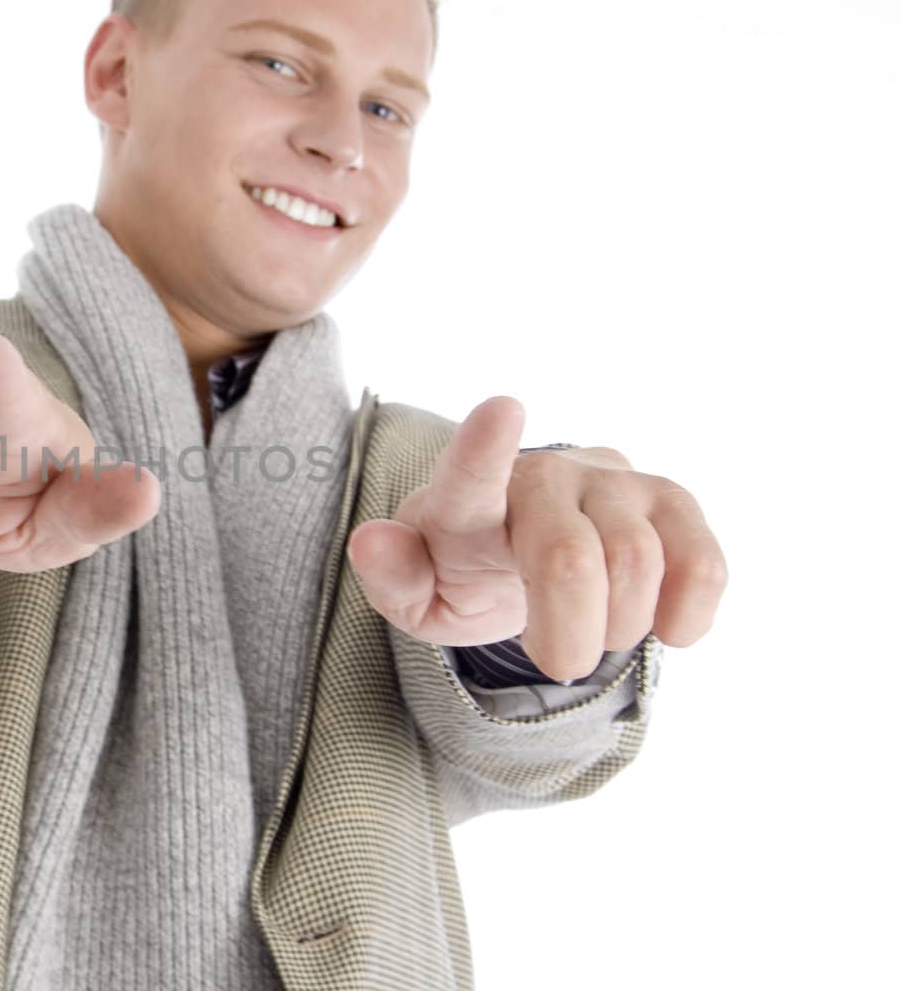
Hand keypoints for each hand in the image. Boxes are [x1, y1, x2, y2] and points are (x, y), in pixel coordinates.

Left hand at [345, 396, 726, 682]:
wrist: (524, 558)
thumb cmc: (465, 574)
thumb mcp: (419, 595)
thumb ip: (393, 575)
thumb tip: (371, 540)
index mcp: (466, 499)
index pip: (471, 475)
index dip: (486, 447)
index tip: (502, 410)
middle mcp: (540, 476)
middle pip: (569, 556)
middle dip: (568, 631)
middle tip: (557, 661)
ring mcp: (610, 480)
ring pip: (637, 562)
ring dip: (618, 627)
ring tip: (595, 632)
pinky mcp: (671, 501)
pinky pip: (701, 561)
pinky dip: (686, 612)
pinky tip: (664, 626)